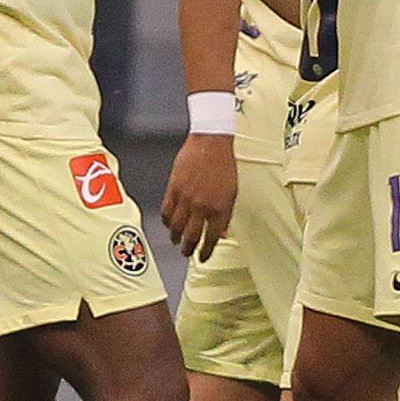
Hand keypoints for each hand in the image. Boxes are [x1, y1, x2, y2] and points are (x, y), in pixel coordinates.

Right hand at [161, 131, 238, 260]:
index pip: (212, 238)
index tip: (203, 257)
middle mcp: (202, 207)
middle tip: (187, 254)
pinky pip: (166, 212)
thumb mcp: (232, 192)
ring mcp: (186, 199)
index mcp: (219, 209)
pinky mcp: (173, 189)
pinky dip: (167, 221)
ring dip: (176, 238)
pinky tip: (169, 224)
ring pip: (177, 227)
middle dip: (189, 249)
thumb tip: (223, 233)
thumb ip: (226, 215)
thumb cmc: (223, 165)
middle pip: (191, 237)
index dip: (206, 251)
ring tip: (177, 241)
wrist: (210, 143)